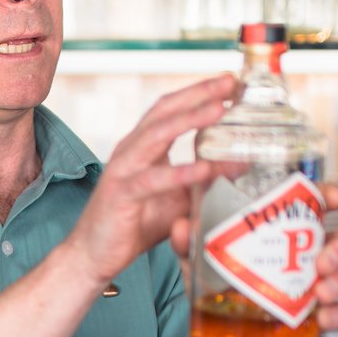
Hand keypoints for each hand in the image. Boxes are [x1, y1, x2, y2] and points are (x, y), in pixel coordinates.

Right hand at [64, 76, 236, 285]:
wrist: (94, 254)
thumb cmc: (135, 223)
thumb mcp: (179, 197)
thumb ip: (205, 179)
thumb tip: (243, 163)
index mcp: (142, 146)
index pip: (171, 109)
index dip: (199, 92)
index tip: (231, 82)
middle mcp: (131, 150)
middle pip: (165, 111)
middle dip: (198, 93)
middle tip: (229, 82)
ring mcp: (123, 170)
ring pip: (157, 135)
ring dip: (190, 120)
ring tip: (220, 110)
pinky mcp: (120, 195)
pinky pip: (151, 180)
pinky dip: (178, 173)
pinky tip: (203, 168)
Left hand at [172, 185, 337, 334]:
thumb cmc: (219, 297)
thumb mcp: (202, 269)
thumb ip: (190, 247)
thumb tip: (182, 226)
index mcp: (284, 236)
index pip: (313, 208)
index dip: (328, 196)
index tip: (334, 197)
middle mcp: (307, 258)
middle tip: (322, 262)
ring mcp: (319, 288)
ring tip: (321, 293)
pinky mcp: (323, 318)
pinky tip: (324, 319)